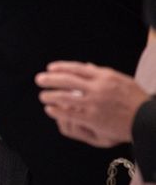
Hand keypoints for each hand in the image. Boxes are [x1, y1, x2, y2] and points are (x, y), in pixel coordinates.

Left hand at [36, 61, 150, 147]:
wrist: (147, 119)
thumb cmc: (135, 99)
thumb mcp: (121, 80)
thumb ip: (102, 73)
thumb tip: (86, 65)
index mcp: (105, 76)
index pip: (77, 68)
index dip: (61, 67)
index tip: (50, 68)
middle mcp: (98, 88)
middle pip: (67, 80)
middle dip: (50, 80)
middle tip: (39, 80)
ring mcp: (94, 103)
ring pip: (65, 97)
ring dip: (50, 96)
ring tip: (43, 96)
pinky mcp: (93, 118)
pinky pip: (69, 113)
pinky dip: (57, 110)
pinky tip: (50, 109)